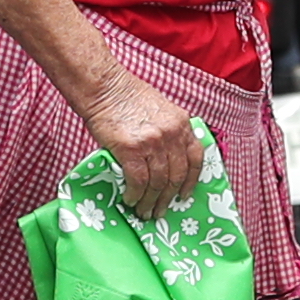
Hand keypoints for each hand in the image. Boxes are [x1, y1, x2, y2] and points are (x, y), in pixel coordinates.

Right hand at [78, 68, 201, 208]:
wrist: (104, 87)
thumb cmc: (127, 98)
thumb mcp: (161, 111)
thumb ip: (169, 133)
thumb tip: (167, 163)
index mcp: (182, 124)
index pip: (196, 159)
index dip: (190, 182)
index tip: (184, 195)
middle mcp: (172, 134)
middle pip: (176, 176)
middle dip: (168, 198)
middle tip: (160, 211)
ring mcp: (153, 142)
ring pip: (158, 183)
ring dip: (151, 202)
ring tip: (144, 211)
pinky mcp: (132, 149)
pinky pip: (138, 181)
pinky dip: (135, 194)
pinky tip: (130, 200)